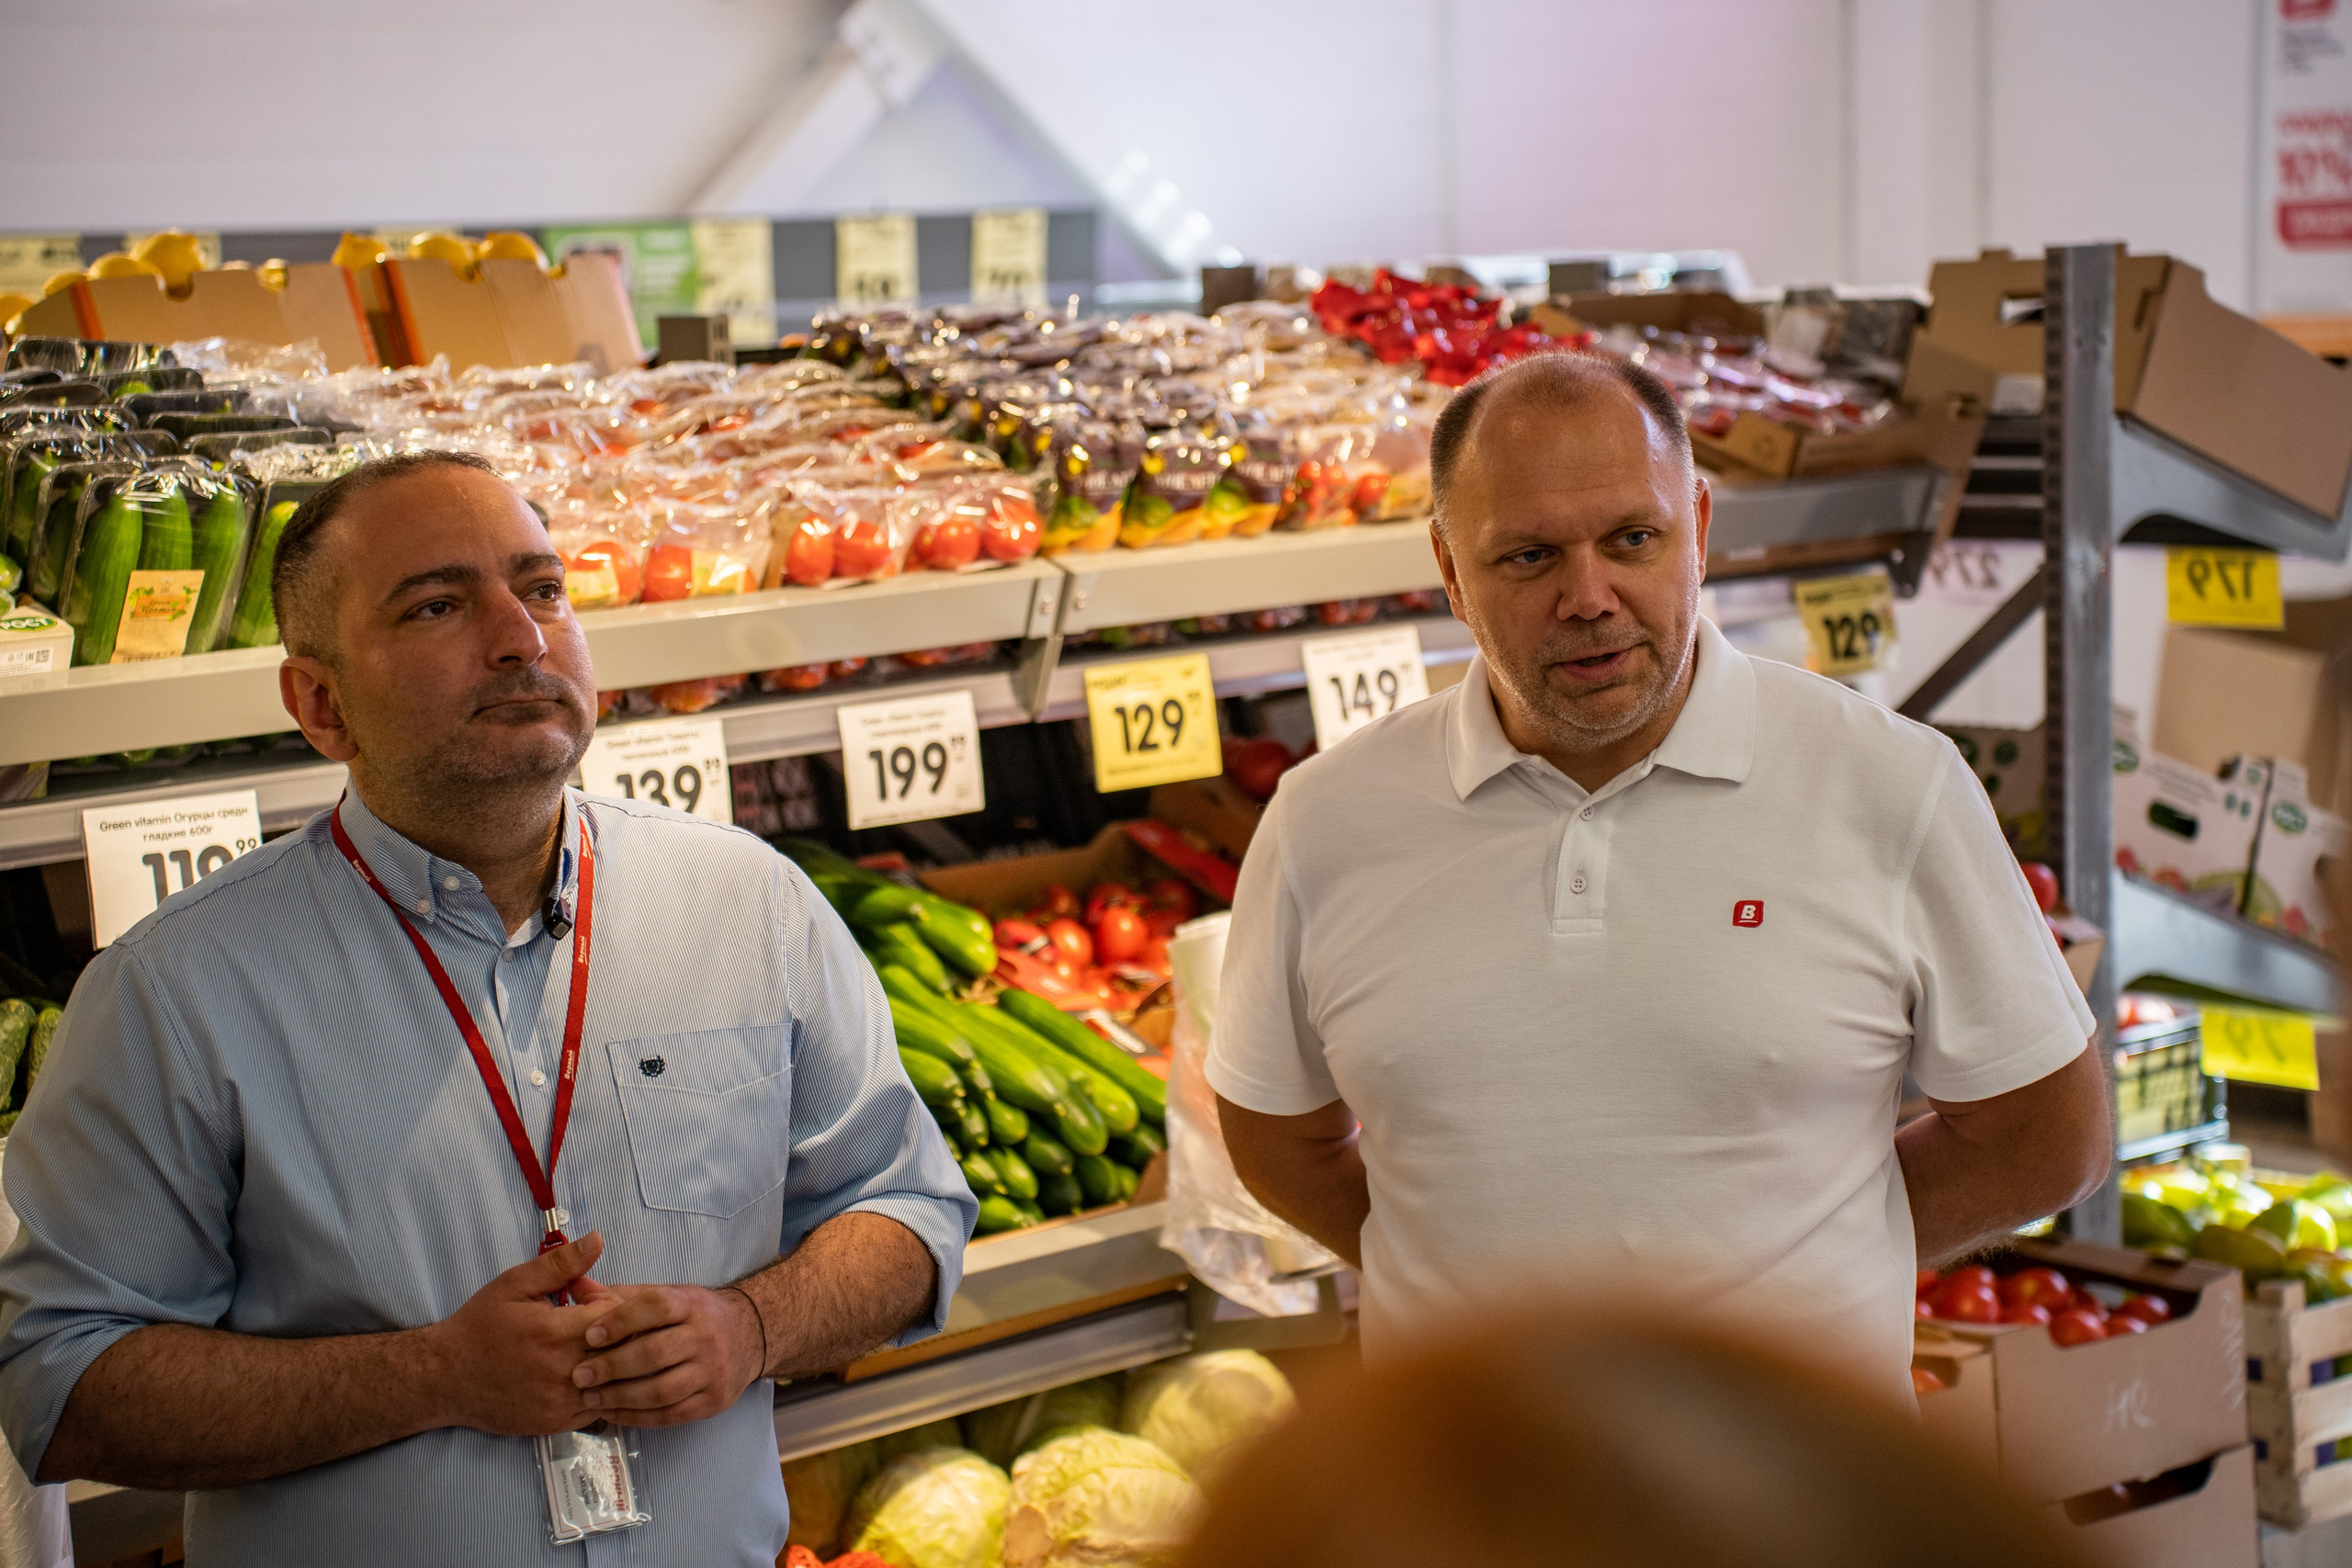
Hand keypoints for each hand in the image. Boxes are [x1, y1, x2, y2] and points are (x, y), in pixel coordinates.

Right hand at [428, 1233, 617, 1435]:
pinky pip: (599, 1408)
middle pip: (623, 1350)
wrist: (445, 1378)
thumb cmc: (480, 1327)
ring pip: (616, 1383)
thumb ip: (560, 1264)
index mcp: (556, 1332)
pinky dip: (601, 1391)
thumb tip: (597, 1240)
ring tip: (591, 1349)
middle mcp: (564, 1371)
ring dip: (613, 1365)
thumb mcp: (515, 1284)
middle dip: (618, 1333)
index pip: (618, 1317)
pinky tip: (583, 1375)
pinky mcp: (557, 1423)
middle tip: (594, 1324)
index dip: (611, 1304)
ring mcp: (562, 1402)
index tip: (589, 1301)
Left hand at [569, 1283, 764, 1426]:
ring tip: (590, 1398)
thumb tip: (575, 1286)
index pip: (657, 1308)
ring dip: (620, 1397)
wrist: (749, 1336)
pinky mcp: (714, 1401)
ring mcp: (713, 1371)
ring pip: (662, 1390)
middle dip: (612, 1366)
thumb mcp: (667, 1295)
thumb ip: (620, 1296)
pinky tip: (613, 1412)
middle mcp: (706, 1336)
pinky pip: (671, 1414)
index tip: (590, 1335)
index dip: (621, 1321)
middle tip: (579, 1375)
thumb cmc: (695, 1316)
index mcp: (691, 1305)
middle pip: (655, 1353)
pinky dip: (637, 1417)